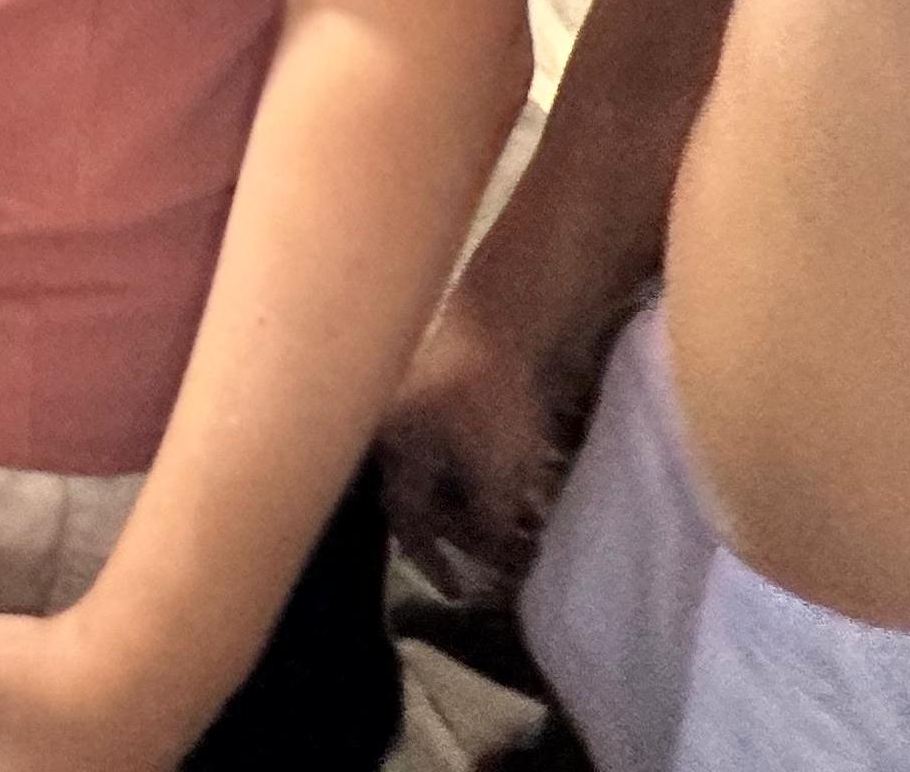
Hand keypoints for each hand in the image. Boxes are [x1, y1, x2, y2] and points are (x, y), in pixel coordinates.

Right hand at [381, 294, 578, 601]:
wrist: (507, 316)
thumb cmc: (489, 400)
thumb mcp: (495, 476)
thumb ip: (486, 523)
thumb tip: (490, 558)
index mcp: (393, 450)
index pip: (407, 520)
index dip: (433, 561)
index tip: (457, 593)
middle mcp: (393, 428)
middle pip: (423, 495)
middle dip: (461, 531)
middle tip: (495, 557)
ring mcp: (416, 402)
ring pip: (442, 469)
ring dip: (475, 501)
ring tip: (517, 524)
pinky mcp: (445, 385)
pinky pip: (455, 444)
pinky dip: (480, 470)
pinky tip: (513, 481)